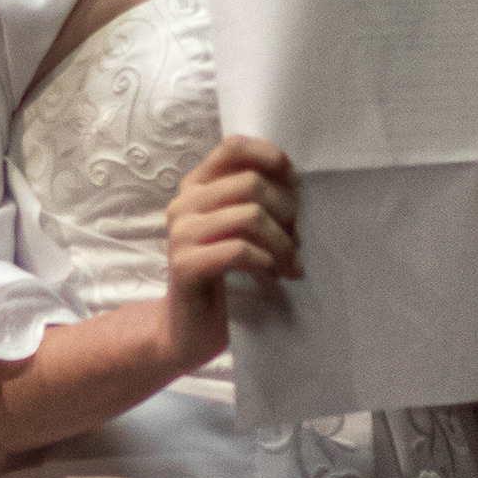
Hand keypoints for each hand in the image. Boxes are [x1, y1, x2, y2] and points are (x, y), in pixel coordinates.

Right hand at [162, 135, 297, 371]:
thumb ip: (254, 199)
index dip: (270, 158)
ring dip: (280, 241)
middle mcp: (183, 204)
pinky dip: (266, 261)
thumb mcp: (239, 229)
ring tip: (289, 262)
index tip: (295, 184)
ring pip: (249, 215)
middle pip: (250, 183)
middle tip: (296, 240)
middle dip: (285, 211)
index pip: (232, 147)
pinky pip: (239, 249)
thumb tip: (296, 180)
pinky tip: (273, 274)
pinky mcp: (185, 265)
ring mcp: (180, 234)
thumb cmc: (224, 276)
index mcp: (195, 188)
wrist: (188, 329)